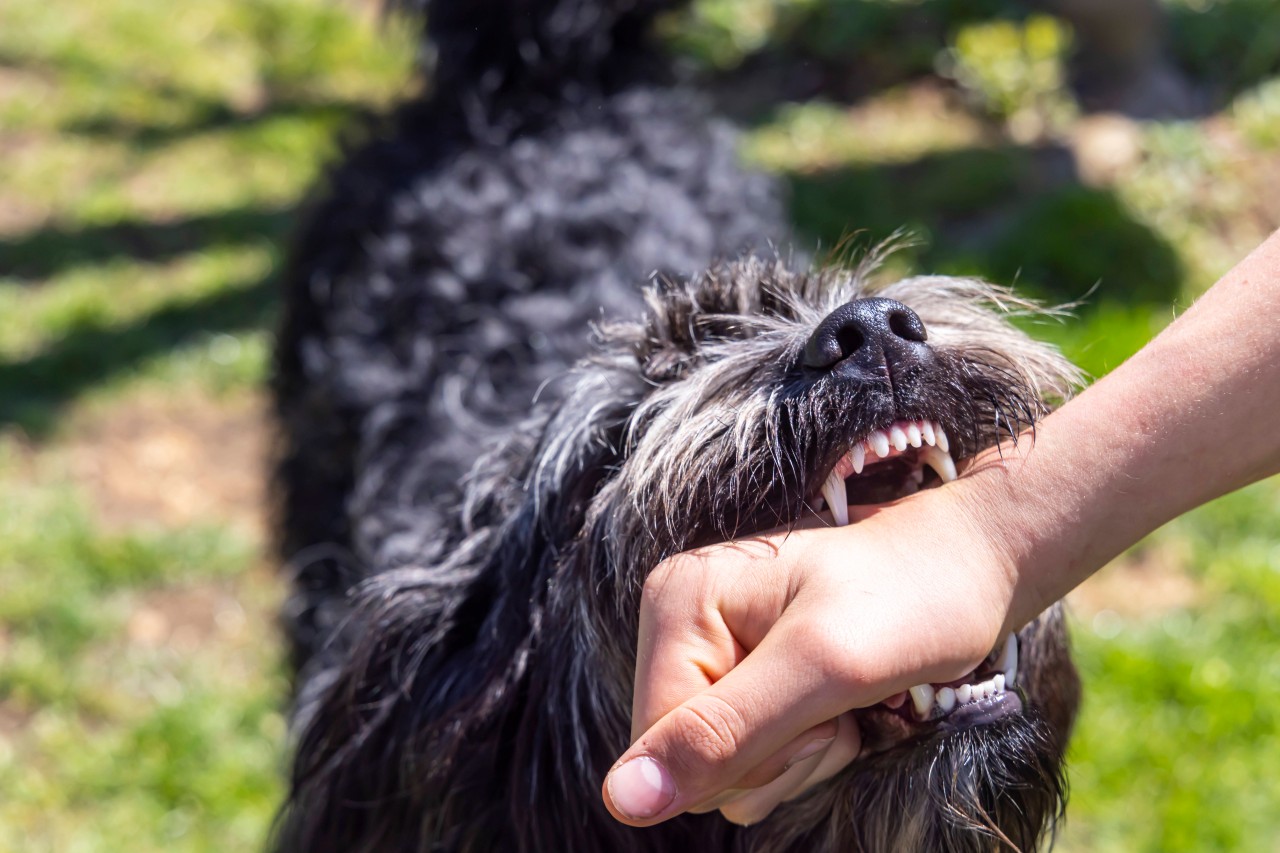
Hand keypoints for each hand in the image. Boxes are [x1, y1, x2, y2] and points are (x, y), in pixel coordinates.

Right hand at [601, 488, 1017, 826]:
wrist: (969, 570)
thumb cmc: (912, 600)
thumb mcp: (823, 669)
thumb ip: (721, 734)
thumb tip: (619, 801)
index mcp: (677, 603)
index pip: (662, 745)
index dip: (746, 754)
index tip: (816, 702)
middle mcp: (679, 624)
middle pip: (691, 765)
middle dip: (776, 756)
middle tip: (833, 701)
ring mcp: (710, 652)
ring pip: (723, 775)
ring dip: (796, 758)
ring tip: (839, 699)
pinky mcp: (741, 678)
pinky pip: (750, 763)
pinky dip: (805, 752)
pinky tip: (837, 704)